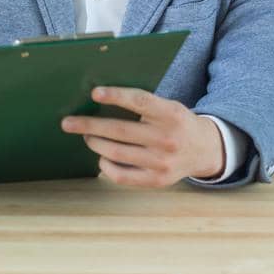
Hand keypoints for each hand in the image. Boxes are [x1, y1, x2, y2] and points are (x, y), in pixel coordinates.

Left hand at [60, 87, 224, 186]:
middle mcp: (168, 139)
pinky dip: (106, 166)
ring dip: (95, 143)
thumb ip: (143, 104)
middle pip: (120, 131)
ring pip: (117, 153)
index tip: (94, 93)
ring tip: (87, 137)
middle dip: (89, 126)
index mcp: (171, 114)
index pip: (140, 101)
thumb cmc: (176, 123)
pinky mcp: (157, 180)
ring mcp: (163, 162)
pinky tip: (101, 158)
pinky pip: (122, 176)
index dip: (116, 96)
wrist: (205, 150)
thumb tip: (99, 99)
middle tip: (68, 123)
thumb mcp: (169, 107)